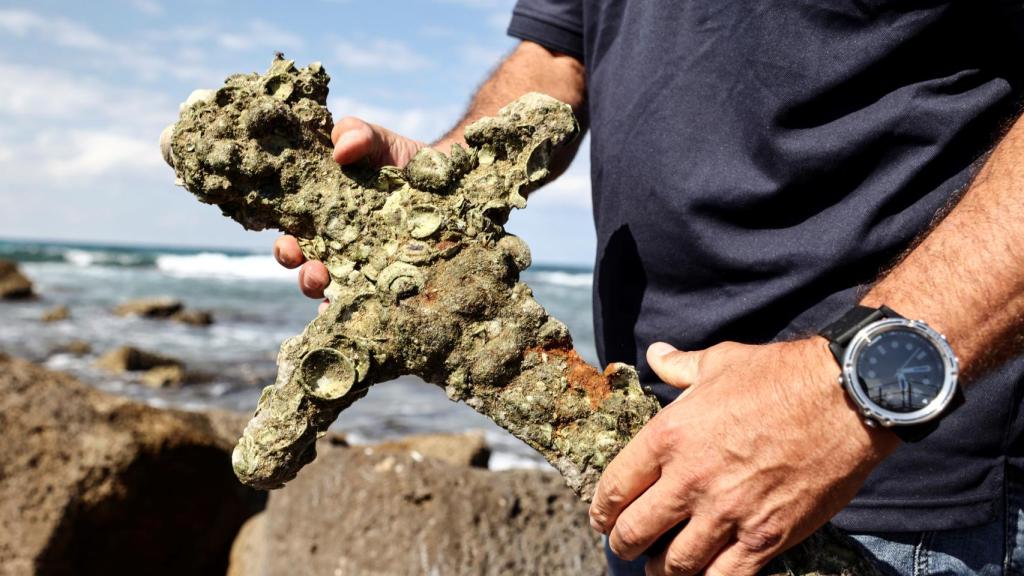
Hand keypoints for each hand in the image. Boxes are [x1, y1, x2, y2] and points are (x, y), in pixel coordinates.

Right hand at [273, 117, 426, 311]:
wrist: (451, 183)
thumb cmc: (405, 162)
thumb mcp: (381, 142)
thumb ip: (358, 134)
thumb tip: (339, 149)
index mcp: (326, 219)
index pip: (296, 237)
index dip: (286, 245)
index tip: (290, 242)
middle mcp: (341, 248)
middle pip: (309, 270)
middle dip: (304, 273)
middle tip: (314, 267)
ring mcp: (367, 269)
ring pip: (337, 292)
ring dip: (331, 293)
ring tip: (335, 284)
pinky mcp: (393, 284)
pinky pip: (371, 306)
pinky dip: (361, 313)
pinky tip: (363, 312)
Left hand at [588, 338, 899, 575]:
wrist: (845, 399)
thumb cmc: (780, 376)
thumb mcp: (719, 361)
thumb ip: (679, 367)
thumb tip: (656, 355)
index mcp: (669, 435)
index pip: (615, 487)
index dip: (601, 510)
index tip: (601, 518)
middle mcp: (690, 479)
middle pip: (635, 532)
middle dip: (623, 545)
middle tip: (624, 547)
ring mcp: (728, 512)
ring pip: (675, 564)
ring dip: (661, 570)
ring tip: (660, 568)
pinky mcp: (766, 537)